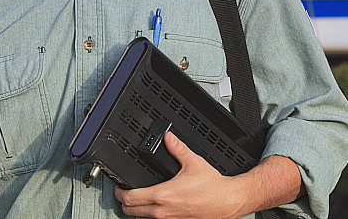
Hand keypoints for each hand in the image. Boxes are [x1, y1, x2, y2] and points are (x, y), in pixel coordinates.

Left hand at [115, 132, 246, 218]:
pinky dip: (150, 216)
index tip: (120, 186)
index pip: (130, 198)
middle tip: (127, 192)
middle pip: (130, 212)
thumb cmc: (212, 186)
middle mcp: (162, 211)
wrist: (227, 201)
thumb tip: (169, 138)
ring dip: (137, 210)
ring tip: (140, 198)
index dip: (120, 192)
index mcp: (163, 195)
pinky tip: (156, 207)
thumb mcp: (193, 162)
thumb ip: (178, 148)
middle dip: (125, 202)